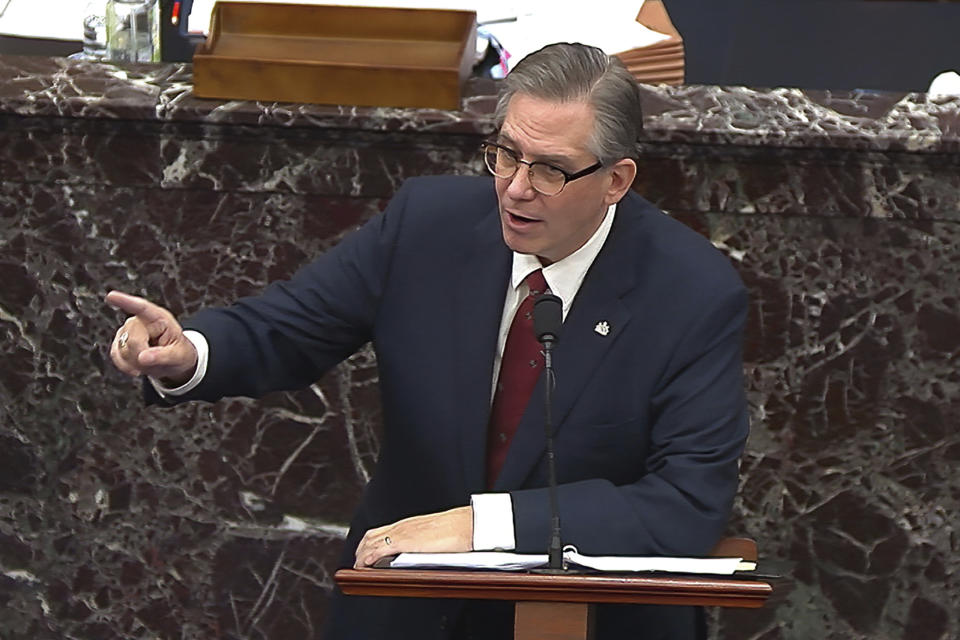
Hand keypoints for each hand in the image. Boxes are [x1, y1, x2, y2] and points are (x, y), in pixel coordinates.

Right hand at [106, 290, 197, 385]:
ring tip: (151, 361)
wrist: (174, 362)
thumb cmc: (179, 354)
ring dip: (136, 363)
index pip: (142, 308)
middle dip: (142, 356)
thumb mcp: (179, 356)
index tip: (111, 296)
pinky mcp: (119, 342)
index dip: (125, 301)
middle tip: (156, 360)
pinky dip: (126, 366)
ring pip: (122, 350)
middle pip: (132, 340)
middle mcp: (141, 321)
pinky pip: (115, 356)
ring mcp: (128, 330)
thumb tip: (143, 358)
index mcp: (159, 318)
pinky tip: (137, 367)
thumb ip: (163, 356)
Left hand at [353, 506, 472, 568]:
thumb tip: (425, 552)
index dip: (369, 542)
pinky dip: (367, 557)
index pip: (381, 530)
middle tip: (358, 563)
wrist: (467, 524)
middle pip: (371, 535)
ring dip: (361, 554)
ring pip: (370, 541)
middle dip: (361, 549)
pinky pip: (378, 549)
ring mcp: (402, 533)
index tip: (365, 552)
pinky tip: (364, 565)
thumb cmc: (458, 529)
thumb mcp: (436, 534)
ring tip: (359, 567)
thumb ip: (425, 542)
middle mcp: (402, 526)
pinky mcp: (404, 542)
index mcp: (409, 524)